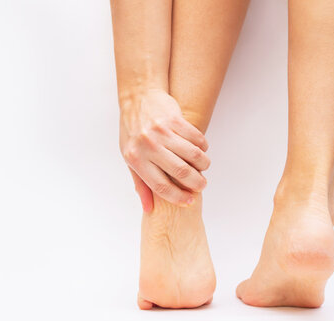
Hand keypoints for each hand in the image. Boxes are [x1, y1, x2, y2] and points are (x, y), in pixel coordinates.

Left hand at [119, 89, 209, 210]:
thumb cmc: (132, 132)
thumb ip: (140, 184)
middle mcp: (148, 146)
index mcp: (136, 159)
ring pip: (193, 155)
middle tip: (202, 185)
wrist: (137, 98)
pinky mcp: (174, 119)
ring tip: (203, 168)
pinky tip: (201, 150)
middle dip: (196, 183)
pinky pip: (196, 138)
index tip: (189, 202)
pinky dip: (203, 147)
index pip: (161, 186)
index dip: (178, 197)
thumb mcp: (129, 158)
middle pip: (181, 172)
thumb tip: (149, 209)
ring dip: (203, 165)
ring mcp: (162, 132)